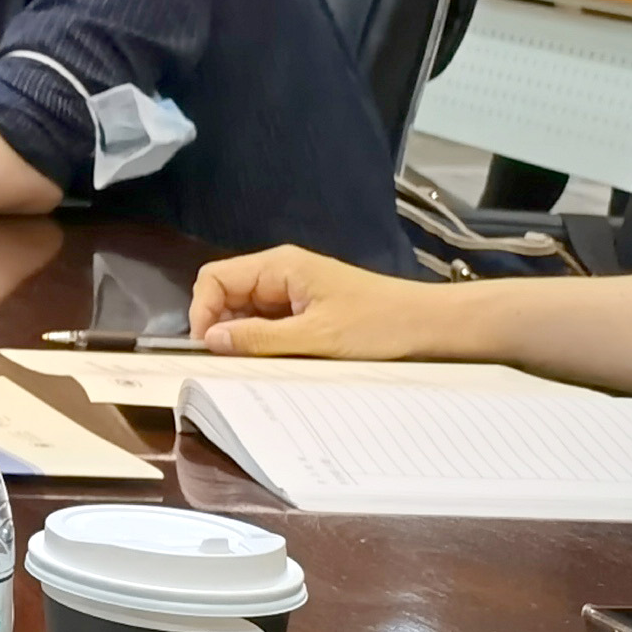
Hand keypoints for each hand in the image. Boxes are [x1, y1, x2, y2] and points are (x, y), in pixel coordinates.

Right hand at [191, 246, 438, 358]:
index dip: (203, 310)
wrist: (429, 326)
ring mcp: (294, 290)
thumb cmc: (377, 326)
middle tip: (229, 363)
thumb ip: (261, 338)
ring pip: (247, 310)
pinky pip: (270, 321)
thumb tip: (210, 341)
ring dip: (245, 337)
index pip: (215, 278)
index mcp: (278, 266)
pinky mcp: (307, 308)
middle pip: (228, 293)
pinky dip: (265, 341)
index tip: (207, 348)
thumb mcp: (317, 337)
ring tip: (254, 365)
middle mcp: (280, 272)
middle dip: (221, 326)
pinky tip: (275, 361)